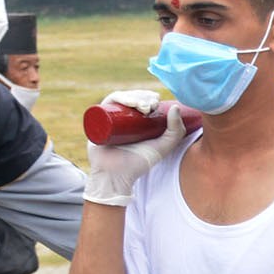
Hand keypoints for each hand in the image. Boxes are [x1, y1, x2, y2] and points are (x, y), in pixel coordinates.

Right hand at [84, 89, 190, 206]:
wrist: (117, 176)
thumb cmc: (139, 163)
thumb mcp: (163, 147)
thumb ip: (176, 131)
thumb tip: (175, 107)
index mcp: (134, 120)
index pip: (140, 100)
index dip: (148, 96)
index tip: (157, 101)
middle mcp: (120, 118)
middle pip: (130, 98)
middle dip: (142, 96)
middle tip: (151, 105)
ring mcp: (108, 119)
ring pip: (119, 99)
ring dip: (132, 96)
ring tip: (143, 106)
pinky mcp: (97, 121)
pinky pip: (105, 105)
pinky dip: (117, 99)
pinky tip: (129, 103)